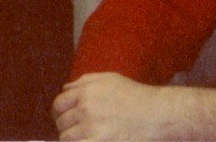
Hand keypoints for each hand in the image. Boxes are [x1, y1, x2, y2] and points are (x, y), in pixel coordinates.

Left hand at [54, 73, 215, 140]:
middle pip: (61, 122)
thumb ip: (85, 81)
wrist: (156, 115)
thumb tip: (65, 89)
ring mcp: (90, 127)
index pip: (58, 104)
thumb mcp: (111, 79)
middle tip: (79, 129)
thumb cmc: (136, 96)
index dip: (60, 112)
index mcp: (87, 90)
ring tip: (86, 137)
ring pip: (66, 138)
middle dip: (67, 126)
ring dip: (73, 138)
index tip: (67, 118)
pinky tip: (88, 141)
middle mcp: (85, 107)